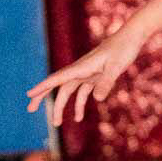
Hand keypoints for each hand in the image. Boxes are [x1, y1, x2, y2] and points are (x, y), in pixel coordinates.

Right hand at [26, 23, 145, 125]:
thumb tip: (97, 99)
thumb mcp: (116, 66)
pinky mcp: (96, 76)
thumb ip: (106, 82)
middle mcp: (81, 70)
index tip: (29, 94)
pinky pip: (83, 92)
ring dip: (63, 106)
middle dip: (43, 96)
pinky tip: (79, 117)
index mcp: (81, 67)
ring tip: (57, 123)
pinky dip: (80, 104)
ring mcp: (88, 73)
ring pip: (69, 91)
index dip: (42, 87)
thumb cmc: (123, 48)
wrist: (132, 37)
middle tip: (29, 109)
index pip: (57, 79)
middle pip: (58, 85)